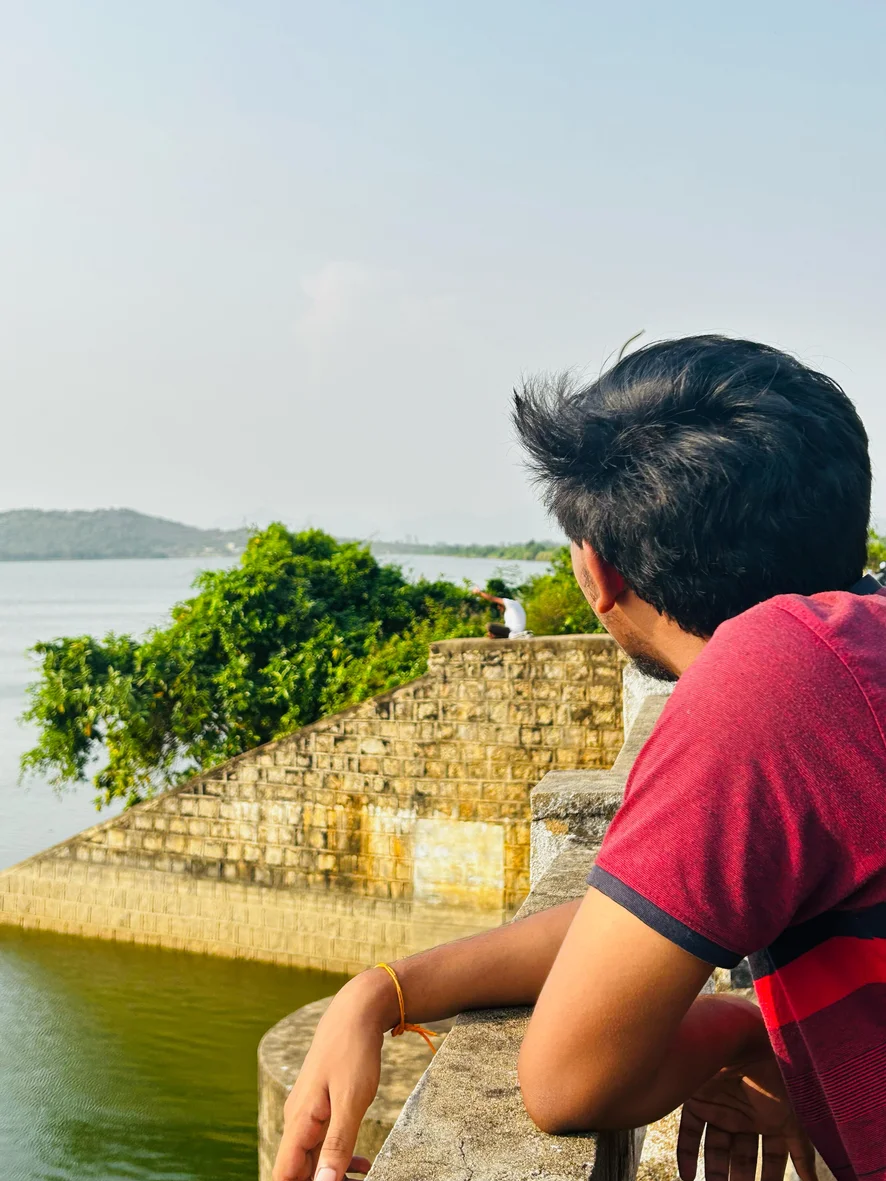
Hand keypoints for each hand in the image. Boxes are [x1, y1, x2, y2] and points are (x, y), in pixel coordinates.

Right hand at [273, 974, 393, 1180]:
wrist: (355, 1013)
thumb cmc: (353, 1052)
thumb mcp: (352, 1101)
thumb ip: (338, 1144)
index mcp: (299, 1121)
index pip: (284, 1174)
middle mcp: (297, 1120)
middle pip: (298, 1171)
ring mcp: (307, 1114)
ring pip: (312, 1159)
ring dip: (333, 1174)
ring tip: (362, 1178)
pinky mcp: (320, 1108)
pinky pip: (323, 1143)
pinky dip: (339, 1157)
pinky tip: (362, 1164)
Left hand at [677, 1050, 816, 1180]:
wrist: (745, 1037)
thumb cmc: (776, 1074)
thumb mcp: (796, 1116)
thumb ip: (802, 1149)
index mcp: (774, 1117)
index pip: (774, 1156)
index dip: (771, 1177)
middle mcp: (747, 1113)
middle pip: (743, 1156)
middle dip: (740, 1178)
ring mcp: (722, 1106)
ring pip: (717, 1148)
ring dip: (714, 1172)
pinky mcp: (699, 1099)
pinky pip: (691, 1131)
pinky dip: (687, 1154)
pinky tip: (688, 1175)